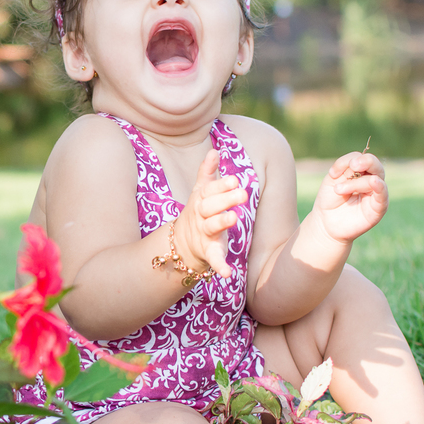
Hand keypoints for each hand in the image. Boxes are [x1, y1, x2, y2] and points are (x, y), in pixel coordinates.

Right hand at [174, 150, 248, 279]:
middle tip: (243, 192)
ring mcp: (204, 234)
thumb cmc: (199, 212)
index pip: (210, 190)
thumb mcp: (200, 191)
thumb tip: (214, 150)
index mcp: (201, 200)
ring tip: (234, 218)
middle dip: (225, 199)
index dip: (222, 184)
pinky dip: (220, 266)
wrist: (181, 243)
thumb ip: (207, 172)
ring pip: (211, 227)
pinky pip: (214, 259)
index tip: (236, 178)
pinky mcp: (208, 252)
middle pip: (210, 206)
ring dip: (221, 222)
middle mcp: (201, 216)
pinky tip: (228, 273)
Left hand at [312, 150, 388, 243]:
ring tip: (338, 190)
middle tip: (353, 165)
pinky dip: (380, 188)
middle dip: (366, 162)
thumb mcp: (332, 179)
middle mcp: (371, 181)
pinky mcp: (378, 209)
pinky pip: (383, 196)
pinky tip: (374, 183)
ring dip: (356, 183)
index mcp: (360, 172)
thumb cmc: (330, 199)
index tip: (333, 172)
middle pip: (376, 165)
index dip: (349, 161)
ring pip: (375, 179)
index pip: (362, 159)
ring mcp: (376, 194)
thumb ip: (343, 167)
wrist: (325, 222)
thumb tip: (354, 162)